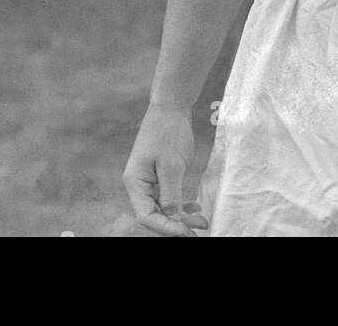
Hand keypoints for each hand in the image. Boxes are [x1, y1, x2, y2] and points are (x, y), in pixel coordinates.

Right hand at [122, 101, 209, 237]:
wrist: (171, 107)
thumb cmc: (168, 132)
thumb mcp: (171, 164)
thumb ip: (171, 193)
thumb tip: (173, 217)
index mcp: (135, 182)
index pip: (146, 216)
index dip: (166, 228)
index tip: (186, 232)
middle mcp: (139, 185)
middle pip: (155, 215)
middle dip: (176, 225)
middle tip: (198, 230)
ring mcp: (149, 181)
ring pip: (164, 208)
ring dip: (181, 217)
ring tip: (202, 221)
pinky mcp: (161, 176)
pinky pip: (169, 197)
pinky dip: (182, 205)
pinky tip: (195, 208)